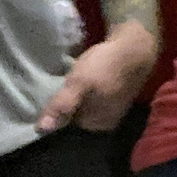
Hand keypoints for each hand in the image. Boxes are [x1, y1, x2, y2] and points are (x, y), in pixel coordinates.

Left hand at [39, 20, 157, 133]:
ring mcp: (114, 109)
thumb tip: (41, 129)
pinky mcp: (117, 96)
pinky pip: (96, 96)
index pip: (67, 123)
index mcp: (99, 124)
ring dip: (79, 93)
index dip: (58, 108)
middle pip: (78, 115)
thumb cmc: (106, 66)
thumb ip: (62, 106)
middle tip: (64, 82)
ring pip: (86, 105)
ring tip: (74, 77)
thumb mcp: (79, 84)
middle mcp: (108, 121)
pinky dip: (90, 88)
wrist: (135, 47)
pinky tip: (88, 76)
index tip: (56, 91)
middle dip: (70, 101)